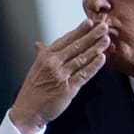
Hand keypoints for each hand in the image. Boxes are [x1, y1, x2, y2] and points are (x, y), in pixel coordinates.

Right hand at [9, 19, 108, 133]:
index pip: (65, 39)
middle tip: (103, 26)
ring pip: (82, 58)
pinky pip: (84, 74)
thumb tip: (39, 44)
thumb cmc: (32, 90)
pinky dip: (94, 66)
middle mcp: (53, 63)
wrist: (28, 111)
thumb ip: (41, 55)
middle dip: (91, 35)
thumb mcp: (35, 68)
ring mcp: (61, 75)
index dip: (79, 30)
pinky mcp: (68, 88)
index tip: (89, 22)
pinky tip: (102, 58)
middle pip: (76, 46)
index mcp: (45, 56)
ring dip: (96, 48)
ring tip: (106, 40)